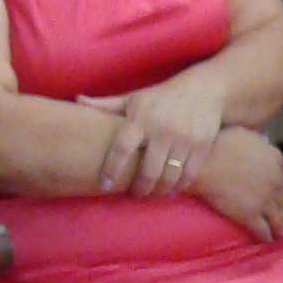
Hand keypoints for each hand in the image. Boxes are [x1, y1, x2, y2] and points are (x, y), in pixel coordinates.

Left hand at [85, 77, 228, 198]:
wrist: (205, 89)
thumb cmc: (162, 96)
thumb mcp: (134, 98)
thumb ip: (107, 105)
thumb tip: (77, 100)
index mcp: (141, 119)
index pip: (122, 148)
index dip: (111, 169)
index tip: (105, 185)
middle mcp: (162, 130)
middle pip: (148, 170)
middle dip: (140, 188)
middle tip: (135, 194)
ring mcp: (183, 139)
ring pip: (169, 176)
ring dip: (159, 190)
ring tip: (153, 193)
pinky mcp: (201, 146)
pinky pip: (188, 174)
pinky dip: (179, 186)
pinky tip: (171, 189)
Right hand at [186, 127, 282, 241]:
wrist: (203, 162)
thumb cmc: (219, 142)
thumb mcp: (248, 135)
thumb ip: (260, 145)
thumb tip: (262, 147)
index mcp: (276, 160)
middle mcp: (276, 182)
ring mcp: (265, 200)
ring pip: (280, 219)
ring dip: (280, 227)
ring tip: (277, 232)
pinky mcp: (251, 216)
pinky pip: (263, 230)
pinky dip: (266, 237)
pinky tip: (265, 240)